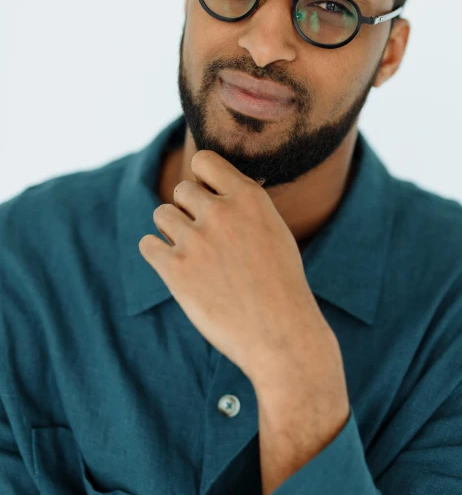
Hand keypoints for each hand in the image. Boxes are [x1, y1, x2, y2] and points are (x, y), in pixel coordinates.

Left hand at [138, 150, 331, 383]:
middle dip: (188, 210)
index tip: (207, 196)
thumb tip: (213, 189)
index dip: (202, 177)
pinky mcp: (175, 270)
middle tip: (205, 239)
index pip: (204, 160)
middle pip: (181, 189)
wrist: (281, 334)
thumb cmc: (281, 285)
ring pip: (161, 214)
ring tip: (193, 256)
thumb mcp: (273, 230)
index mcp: (248, 197)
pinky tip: (176, 269)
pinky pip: (148, 244)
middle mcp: (220, 211)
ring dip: (172, 231)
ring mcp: (195, 240)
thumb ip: (243, 206)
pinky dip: (157, 254)